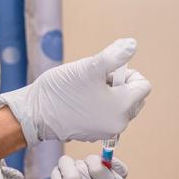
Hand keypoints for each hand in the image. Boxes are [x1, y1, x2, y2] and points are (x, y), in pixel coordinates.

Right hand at [0, 38, 151, 145]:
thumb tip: (133, 44)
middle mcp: (119, 124)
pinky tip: (81, 101)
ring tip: (88, 90)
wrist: (35, 113)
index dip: (127, 73)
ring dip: (110, 94)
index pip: (143, 86)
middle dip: (120, 85)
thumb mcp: (91, 67)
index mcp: (123, 108)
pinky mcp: (94, 133)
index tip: (107, 72)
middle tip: (97, 81)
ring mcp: (107, 131)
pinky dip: (100, 105)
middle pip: (134, 96)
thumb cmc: (62, 89)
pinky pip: (108, 115)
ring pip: (121, 105)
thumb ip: (115, 56)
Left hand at [36, 155, 127, 178]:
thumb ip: (111, 168)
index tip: (90, 163)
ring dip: (65, 165)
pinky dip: (56, 174)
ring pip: (71, 176)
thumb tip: (104, 157)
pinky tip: (58, 176)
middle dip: (78, 163)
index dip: (93, 160)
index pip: (101, 168)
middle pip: (84, 170)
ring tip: (65, 167)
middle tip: (77, 168)